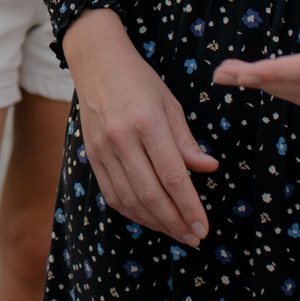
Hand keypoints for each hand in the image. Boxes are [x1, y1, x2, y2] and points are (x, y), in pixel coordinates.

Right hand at [64, 9, 215, 245]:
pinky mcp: (91, 156)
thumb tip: (208, 169)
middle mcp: (122, 139)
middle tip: (194, 237)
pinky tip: (150, 218)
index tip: (203, 227)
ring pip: (130, 199)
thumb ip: (187, 141)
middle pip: (150, 194)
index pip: (173, 176)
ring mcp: (102, 149)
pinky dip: (132, 212)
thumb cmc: (139, 81)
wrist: (96, 62)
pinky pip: (112, 194)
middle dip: (175, 222)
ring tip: (176, 232)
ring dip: (155, 222)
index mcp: (147, 123)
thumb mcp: (170, 104)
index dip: (189, 206)